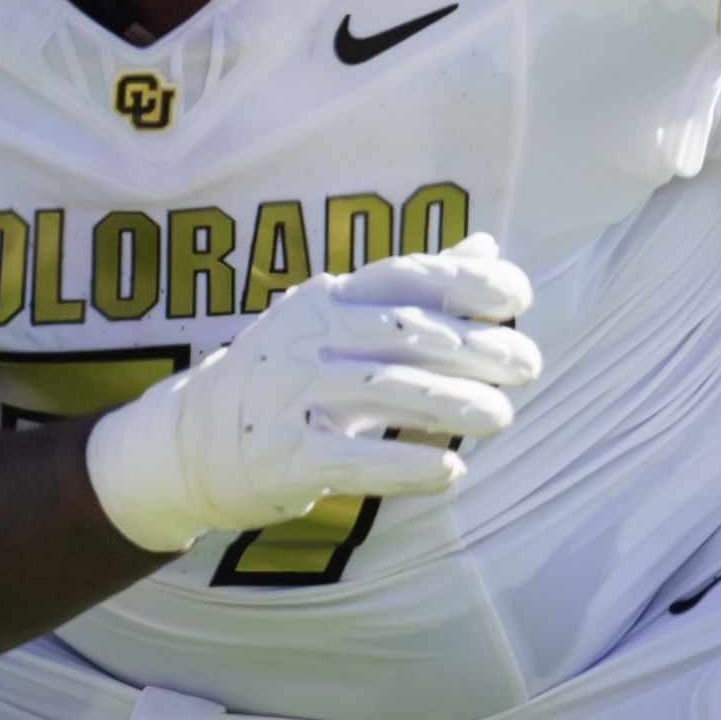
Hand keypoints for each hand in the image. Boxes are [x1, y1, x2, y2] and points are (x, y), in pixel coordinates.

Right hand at [86, 237, 540, 550]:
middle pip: (407, 332)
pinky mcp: (285, 456)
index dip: (469, 283)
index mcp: (329, 297)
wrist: (191, 441)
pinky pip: (352, 460)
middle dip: (478, 348)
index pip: (408, 275)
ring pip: (385, 390)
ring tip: (502, 418)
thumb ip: (417, 287)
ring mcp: (293, 394)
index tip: (519, 300)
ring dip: (454, 403)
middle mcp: (310, 336)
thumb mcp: (343, 317)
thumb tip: (488, 248)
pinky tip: (451, 470)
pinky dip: (405, 466)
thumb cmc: (288, 374)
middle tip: (529, 366)